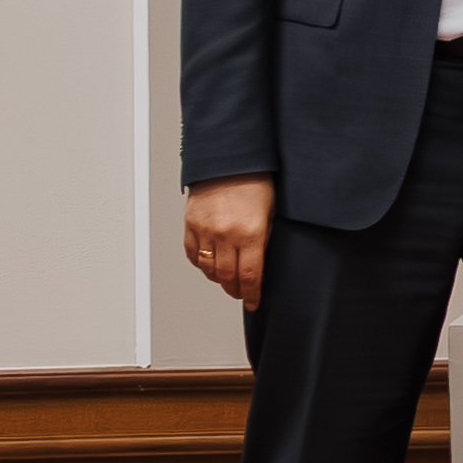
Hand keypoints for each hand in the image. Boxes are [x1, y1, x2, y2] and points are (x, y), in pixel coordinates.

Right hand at [183, 175, 272, 310]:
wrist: (229, 160)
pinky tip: (209, 266)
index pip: (250, 274)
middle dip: (235, 289)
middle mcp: (225, 234)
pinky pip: (192, 253)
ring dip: (218, 279)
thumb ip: (264, 238)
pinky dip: (201, 263)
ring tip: (226, 282)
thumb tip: (260, 261)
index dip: (251, 293)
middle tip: (240, 294)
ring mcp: (205, 230)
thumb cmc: (255, 180)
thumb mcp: (271, 212)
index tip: (253, 302)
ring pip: (208, 268)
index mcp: (250, 232)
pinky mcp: (191, 224)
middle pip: (227, 276)